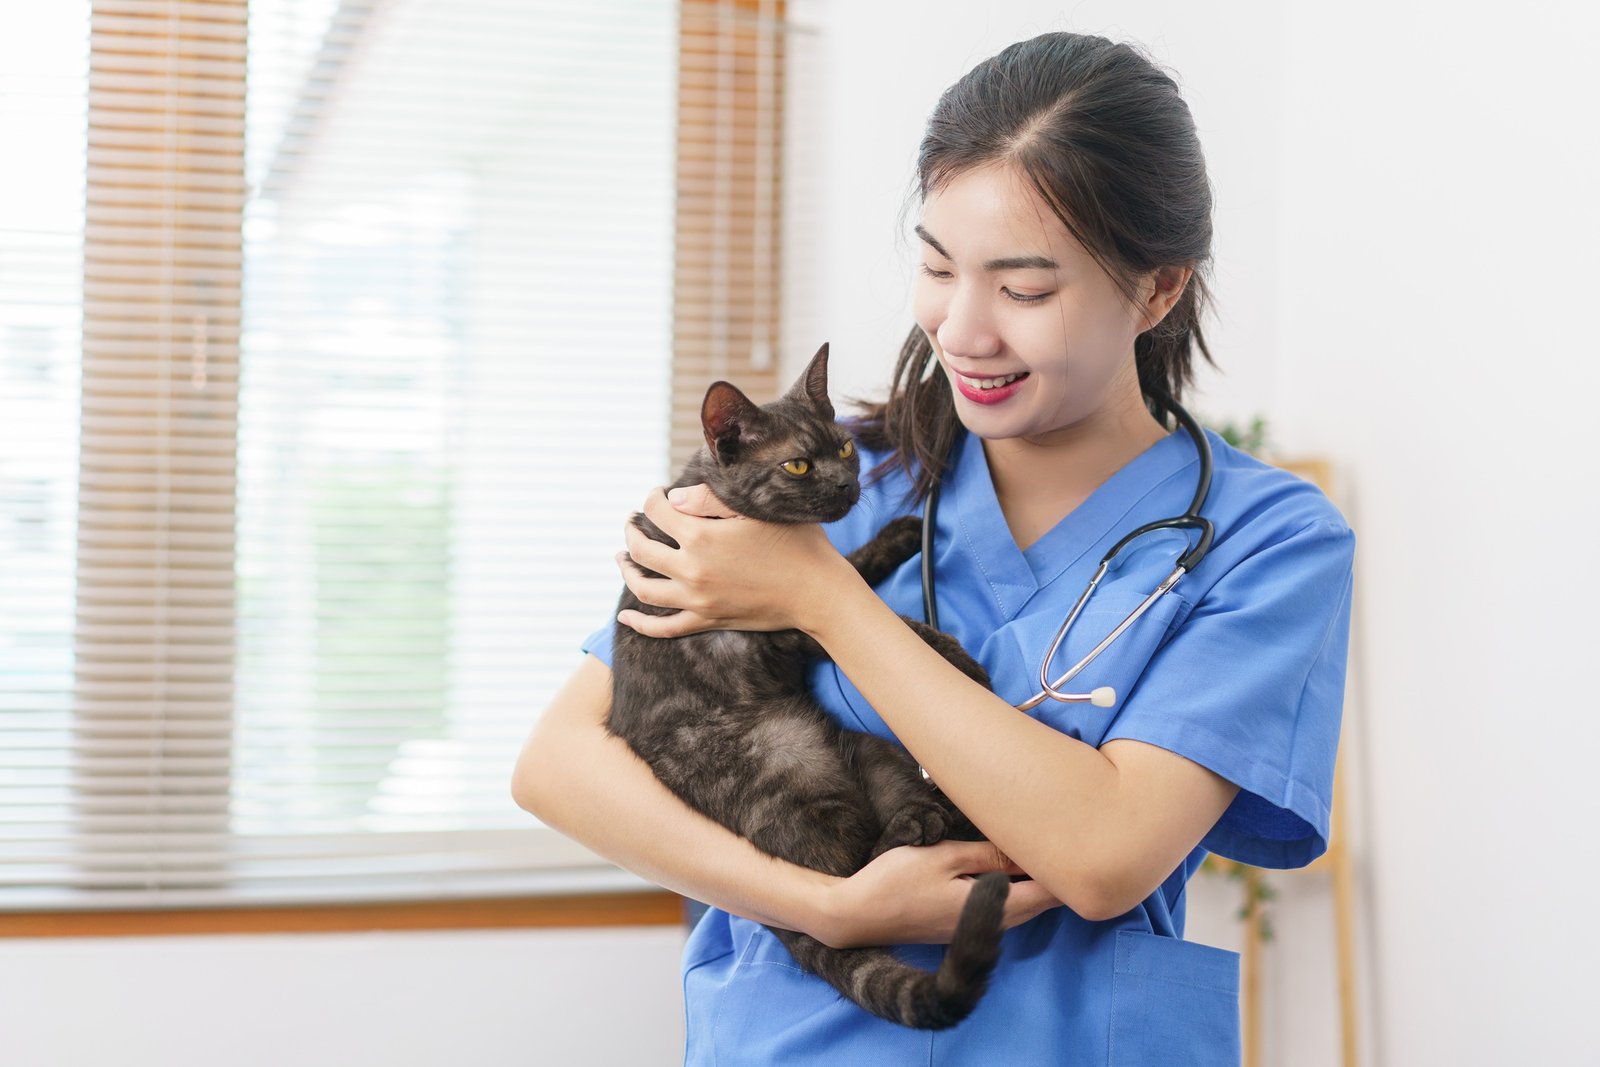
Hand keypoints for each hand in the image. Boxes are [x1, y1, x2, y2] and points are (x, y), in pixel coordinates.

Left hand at [616, 484, 850, 637]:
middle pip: (642, 549)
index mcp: (701, 536)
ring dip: (627, 571)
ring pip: (644, 588)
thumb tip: (673, 499)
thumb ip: (710, 498)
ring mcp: (697, 600)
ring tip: (622, 559)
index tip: (657, 492)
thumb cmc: (795, 542)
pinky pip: (664, 628)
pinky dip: (641, 624)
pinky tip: (626, 617)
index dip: (652, 497)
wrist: (817, 591)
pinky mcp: (707, 620)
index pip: (658, 511)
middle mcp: (692, 570)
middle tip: (631, 521)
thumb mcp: (756, 509)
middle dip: (631, 531)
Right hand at [811, 840, 1063, 948]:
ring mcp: (977, 928)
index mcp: (994, 908)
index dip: (1068, 871)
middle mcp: (993, 925)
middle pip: (1042, 902)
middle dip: (1059, 876)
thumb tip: (1027, 851)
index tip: (1081, 842)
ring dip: (1038, 882)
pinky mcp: (963, 925)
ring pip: (1024, 905)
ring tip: (1048, 850)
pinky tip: (1013, 868)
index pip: (1049, 892)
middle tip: (1073, 840)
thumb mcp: (944, 858)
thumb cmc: (896, 882)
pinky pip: (1005, 907)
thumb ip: (988, 856)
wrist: (857, 915)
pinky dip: (1018, 888)